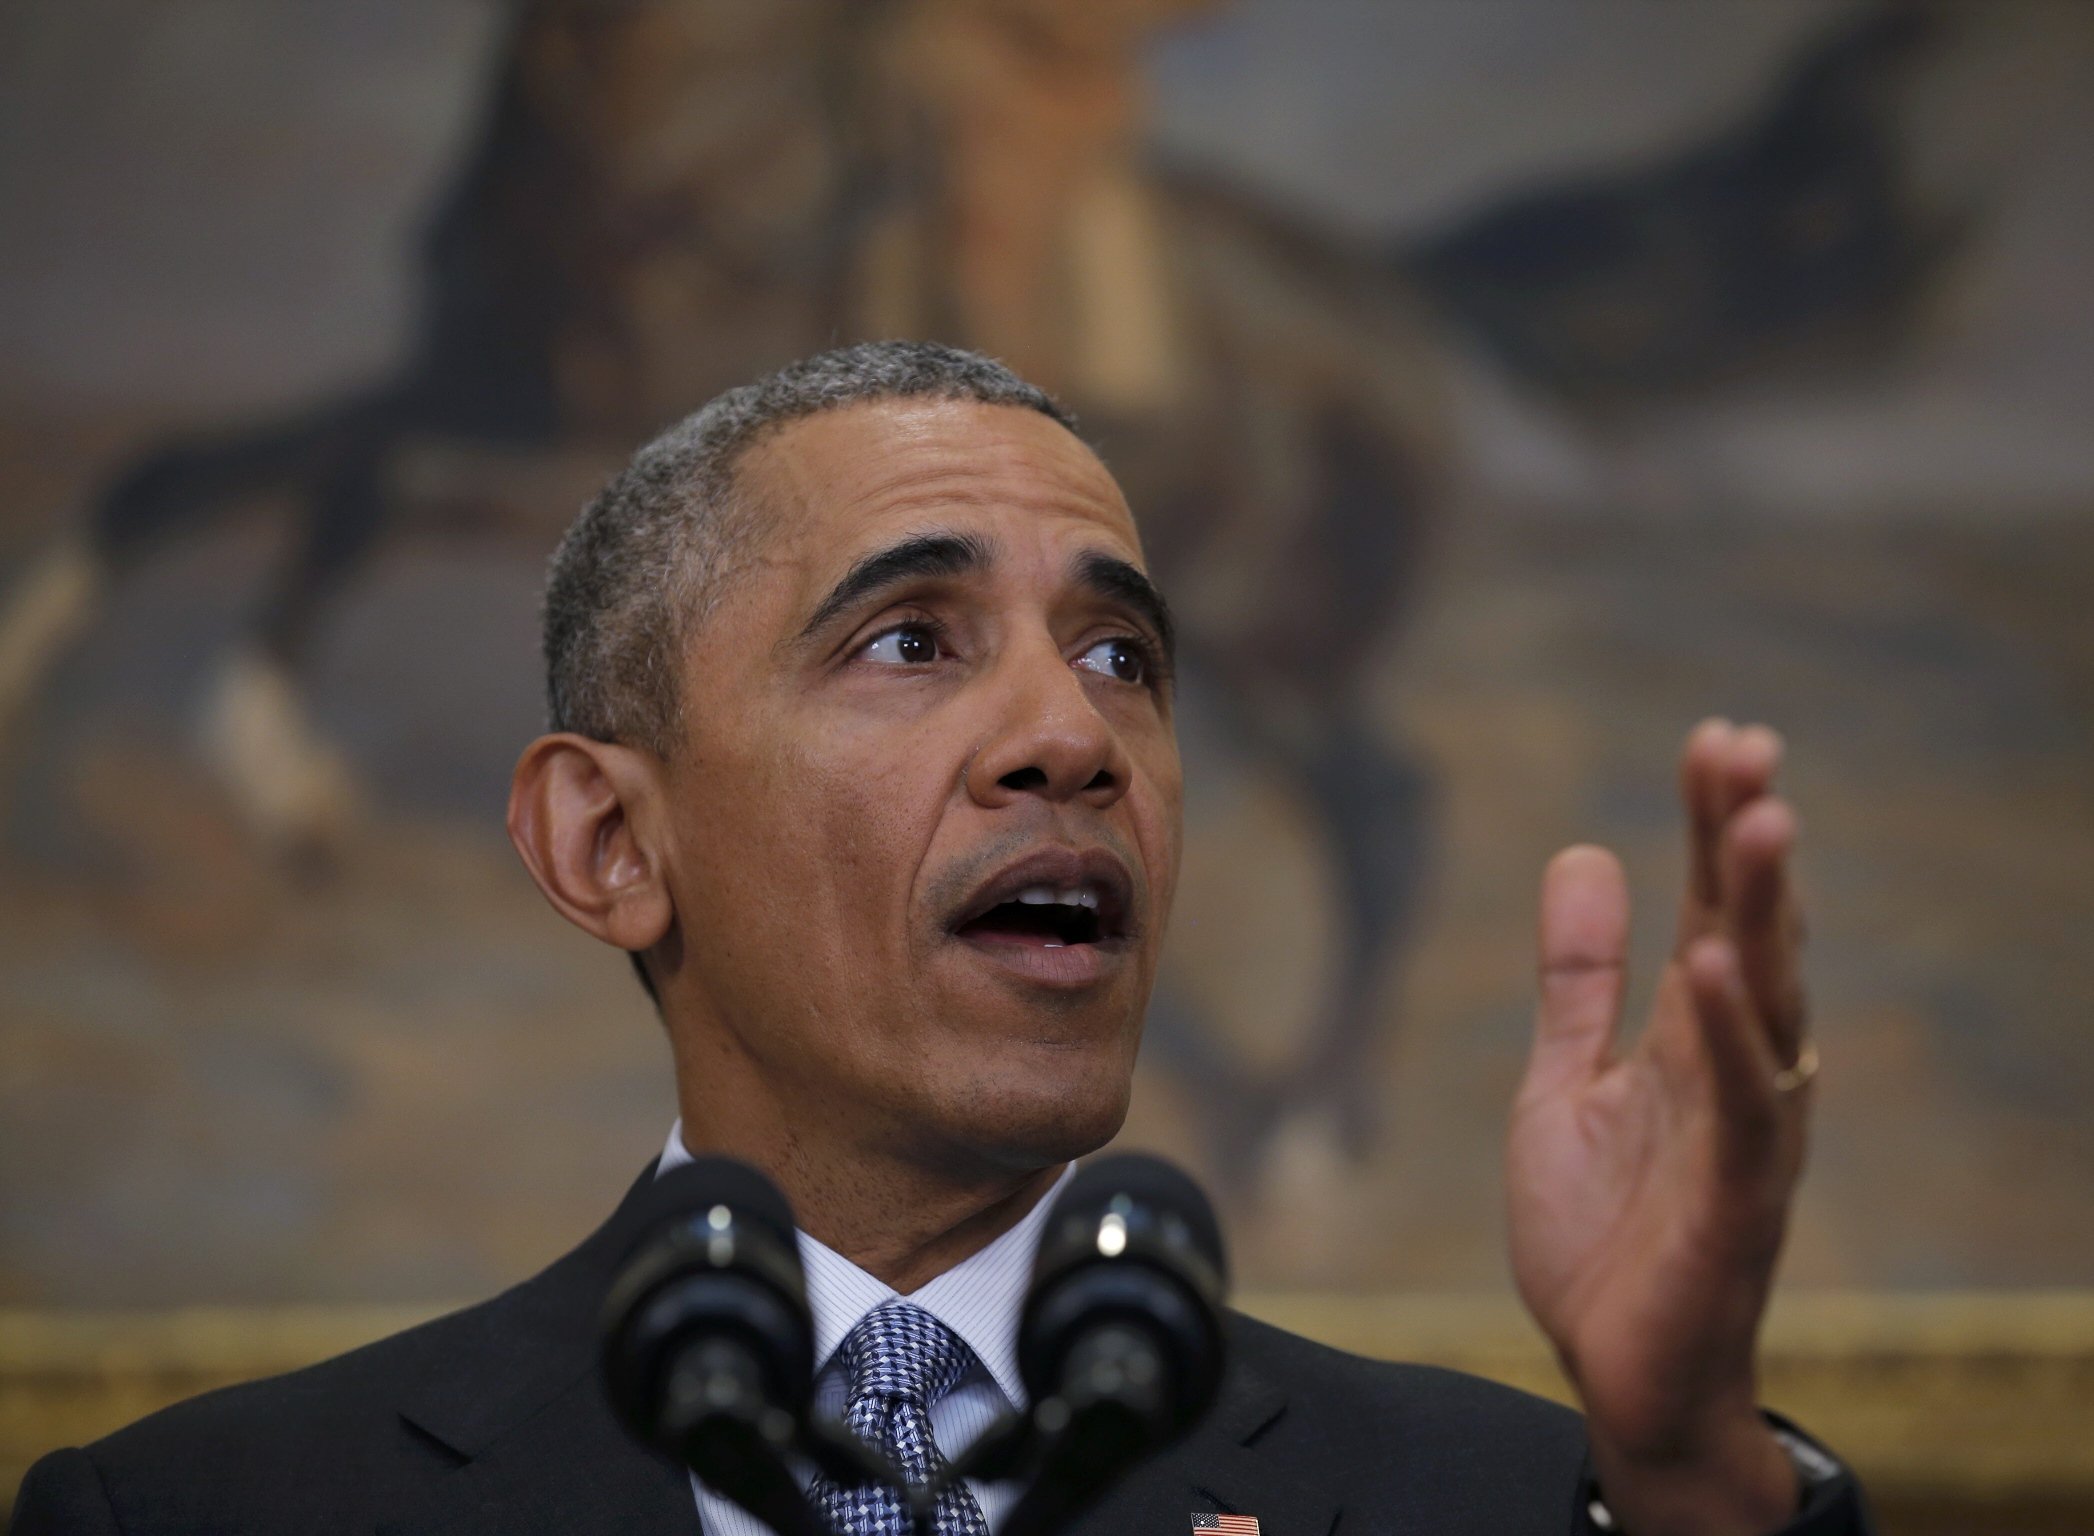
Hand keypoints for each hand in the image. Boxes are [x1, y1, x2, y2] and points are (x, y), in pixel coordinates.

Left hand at [1506, 720, 1811, 1535]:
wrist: (1618, 1374)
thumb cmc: (1607, 1233)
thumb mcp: (1564, 1082)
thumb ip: (1577, 980)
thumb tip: (1582, 853)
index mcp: (1692, 1039)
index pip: (1712, 910)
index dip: (1712, 827)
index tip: (1717, 739)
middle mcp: (1735, 1070)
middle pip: (1749, 935)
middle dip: (1747, 841)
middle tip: (1746, 746)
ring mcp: (1745, 1133)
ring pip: (1766, 1004)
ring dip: (1763, 913)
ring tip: (1760, 819)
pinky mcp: (1735, 1200)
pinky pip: (1743, 1108)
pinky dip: (1729, 1036)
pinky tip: (1711, 966)